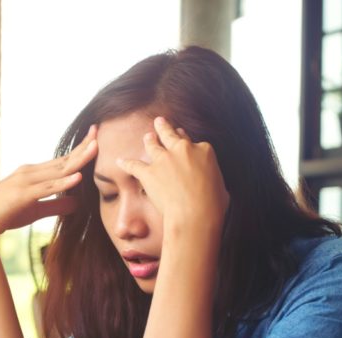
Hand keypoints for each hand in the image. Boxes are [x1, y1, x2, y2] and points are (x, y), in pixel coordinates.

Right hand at [0, 127, 97, 235]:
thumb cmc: (5, 213)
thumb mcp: (36, 210)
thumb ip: (56, 205)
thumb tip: (77, 203)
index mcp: (34, 174)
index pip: (62, 161)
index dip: (80, 151)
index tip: (95, 139)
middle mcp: (31, 172)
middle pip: (63, 160)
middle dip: (83, 147)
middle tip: (99, 132)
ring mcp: (27, 181)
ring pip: (58, 170)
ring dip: (78, 159)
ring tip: (96, 148)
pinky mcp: (24, 195)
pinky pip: (47, 188)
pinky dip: (63, 182)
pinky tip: (77, 177)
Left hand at [116, 117, 228, 242]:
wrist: (196, 213)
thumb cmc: (213, 205)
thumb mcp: (221, 187)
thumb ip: (213, 180)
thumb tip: (214, 187)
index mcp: (203, 150)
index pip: (192, 142)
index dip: (186, 141)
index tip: (182, 140)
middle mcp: (183, 150)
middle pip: (171, 135)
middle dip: (164, 127)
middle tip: (159, 121)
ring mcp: (164, 159)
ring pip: (153, 144)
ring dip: (149, 140)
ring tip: (146, 137)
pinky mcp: (149, 172)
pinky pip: (134, 165)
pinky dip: (126, 163)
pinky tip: (120, 161)